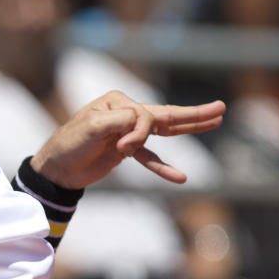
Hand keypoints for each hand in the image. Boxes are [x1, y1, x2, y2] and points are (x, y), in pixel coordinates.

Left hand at [30, 91, 225, 188]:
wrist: (57, 168)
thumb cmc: (69, 143)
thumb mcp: (92, 128)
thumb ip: (121, 121)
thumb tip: (143, 121)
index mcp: (117, 101)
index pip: (144, 115)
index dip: (139, 133)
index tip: (122, 147)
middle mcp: (125, 112)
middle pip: (165, 114)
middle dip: (194, 113)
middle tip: (221, 108)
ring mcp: (127, 131)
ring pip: (165, 130)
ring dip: (189, 128)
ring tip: (215, 122)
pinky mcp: (126, 151)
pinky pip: (151, 158)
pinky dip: (164, 167)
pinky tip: (181, 177)